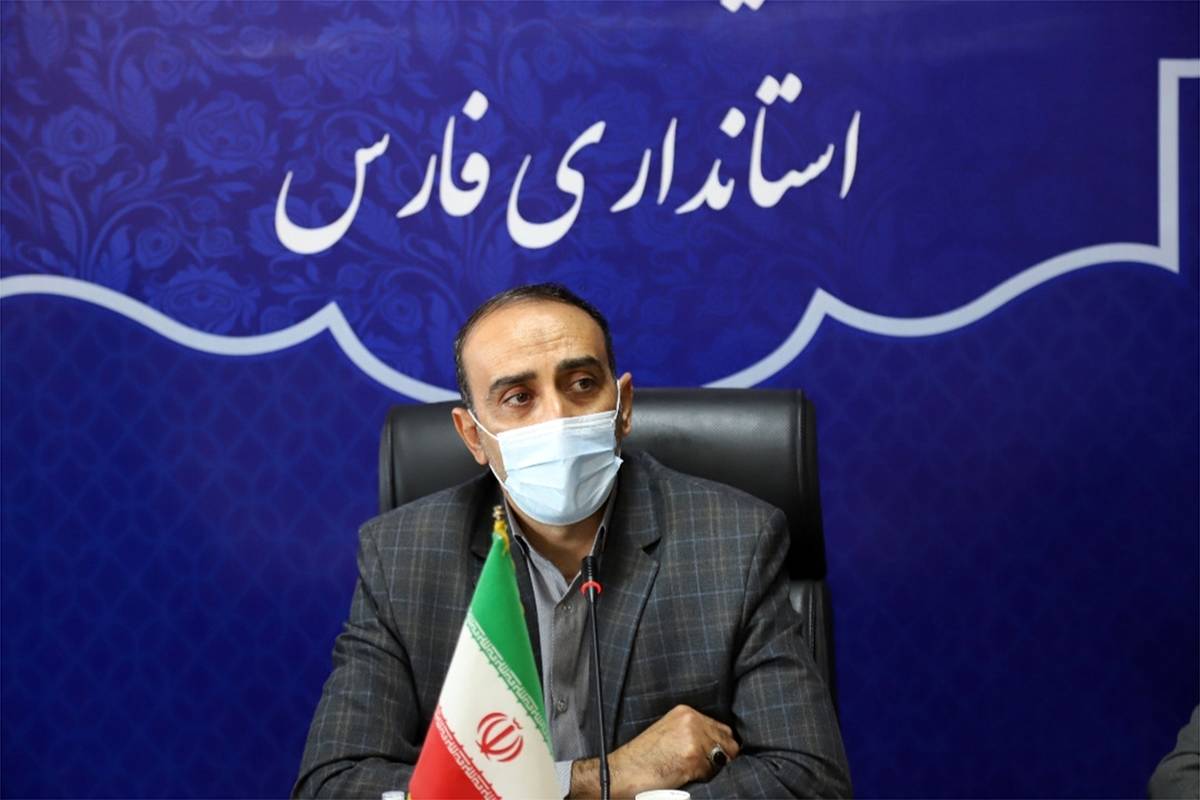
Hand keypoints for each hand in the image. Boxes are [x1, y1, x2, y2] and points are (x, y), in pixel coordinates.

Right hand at [569, 705, 739, 797]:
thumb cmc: (643, 759)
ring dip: (710, 769)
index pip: (722, 729)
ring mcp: (692, 737)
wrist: (622, 772)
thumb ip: (694, 733)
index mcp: (685, 712)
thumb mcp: (669, 734)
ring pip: (722, 759)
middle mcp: (691, 719)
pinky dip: (702, 779)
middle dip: (720, 758)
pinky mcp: (692, 756)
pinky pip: (711, 773)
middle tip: (701, 768)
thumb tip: (722, 747)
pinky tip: (683, 776)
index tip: (715, 759)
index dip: (722, 747)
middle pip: (727, 742)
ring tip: (687, 772)